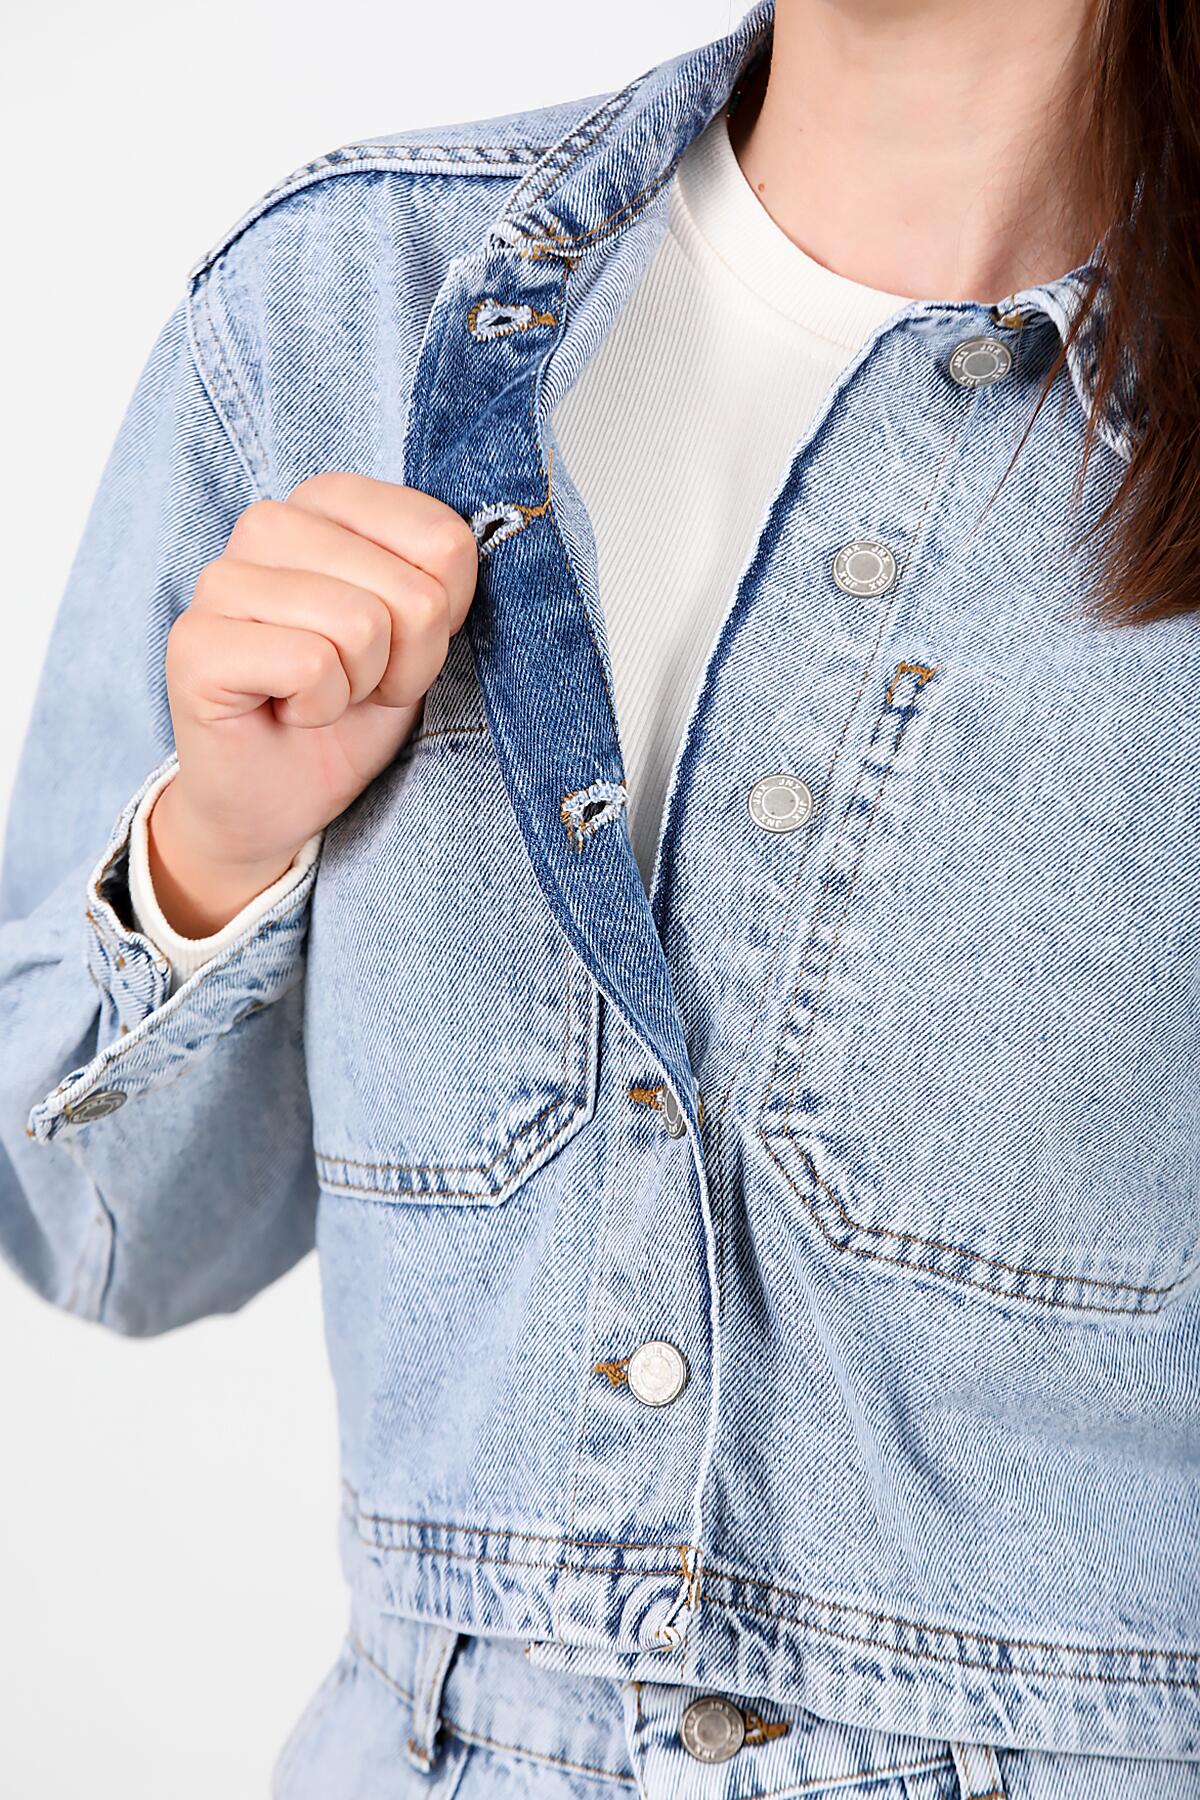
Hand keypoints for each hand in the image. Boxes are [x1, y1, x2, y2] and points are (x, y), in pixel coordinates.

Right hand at [146, 472, 477, 935]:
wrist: (275, 799)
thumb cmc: (348, 710)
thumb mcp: (420, 638)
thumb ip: (439, 581)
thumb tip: (457, 548)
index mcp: (328, 503)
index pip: (444, 539)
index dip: (442, 618)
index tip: (398, 648)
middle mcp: (269, 523)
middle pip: (412, 592)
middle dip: (404, 662)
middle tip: (358, 685)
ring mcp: (222, 578)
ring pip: (361, 624)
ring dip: (359, 686)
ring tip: (322, 696)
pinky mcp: (195, 642)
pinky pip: (310, 664)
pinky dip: (318, 707)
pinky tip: (289, 711)